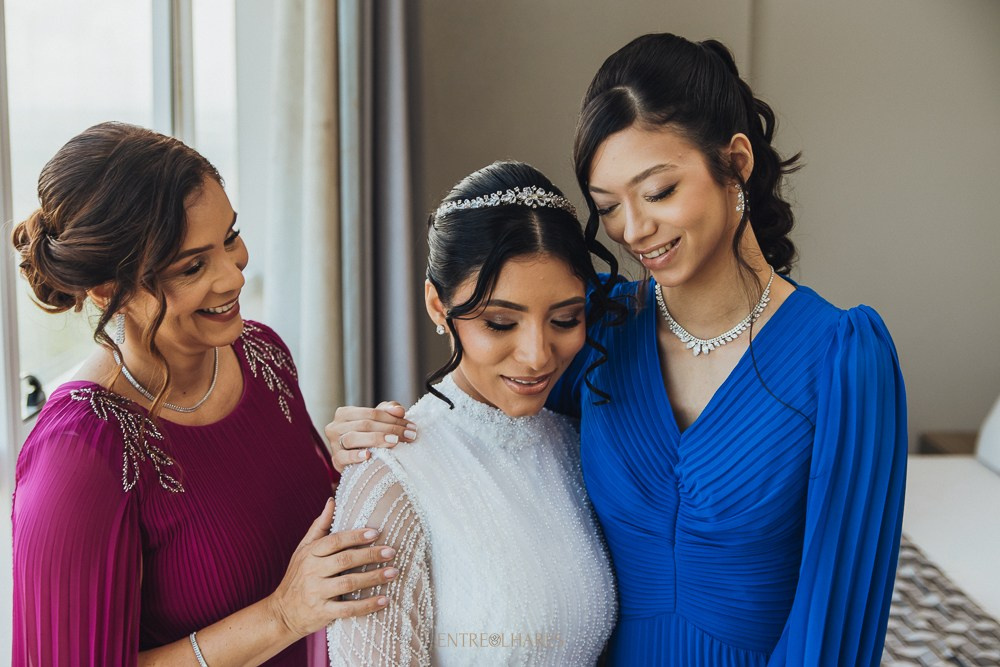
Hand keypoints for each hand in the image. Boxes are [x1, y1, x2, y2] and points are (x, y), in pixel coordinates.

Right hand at [268, 498, 397, 636]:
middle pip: (344, 560)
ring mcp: (316, 593)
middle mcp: (312, 571)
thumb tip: (332, 500)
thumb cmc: (297, 576)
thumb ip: (319, 526)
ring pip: (348, 583)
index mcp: (310, 554)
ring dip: (373, 578)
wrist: (282, 613)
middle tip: (391, 552)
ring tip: (393, 572)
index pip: (334, 541)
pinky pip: (347, 609)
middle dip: (370, 555)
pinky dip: (367, 605)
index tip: (376, 532)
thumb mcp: (303, 549)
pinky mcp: (322, 613)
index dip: (355, 536)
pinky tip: (384, 600)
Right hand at [325, 401, 416, 471]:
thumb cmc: (369, 436)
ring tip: (394, 442)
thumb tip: (399, 410)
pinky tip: (368, 456)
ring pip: (352, 438)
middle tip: (409, 436)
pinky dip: (355, 455)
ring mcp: (333, 444)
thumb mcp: (379, 421)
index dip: (392, 418)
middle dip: (390, 429)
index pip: (371, 413)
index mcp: (344, 413)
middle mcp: (335, 426)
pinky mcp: (335, 460)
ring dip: (376, 439)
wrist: (357, 462)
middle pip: (364, 425)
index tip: (411, 427)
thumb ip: (389, 411)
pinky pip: (343, 457)